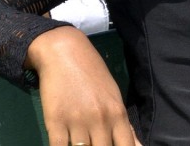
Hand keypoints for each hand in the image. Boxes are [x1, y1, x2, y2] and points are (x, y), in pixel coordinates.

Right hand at [26, 27, 141, 145]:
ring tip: (81, 144)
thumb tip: (134, 144)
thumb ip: (121, 123)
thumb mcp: (113, 96)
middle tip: (95, 145)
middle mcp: (100, 119)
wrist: (64, 52)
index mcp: (118, 113)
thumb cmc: (91, 74)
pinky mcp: (55, 122)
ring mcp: (77, 122)